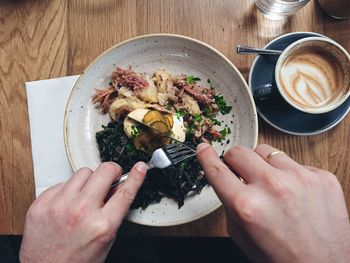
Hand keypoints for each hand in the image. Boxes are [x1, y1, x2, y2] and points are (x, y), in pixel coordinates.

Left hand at [20, 161, 146, 262]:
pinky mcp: (42, 204)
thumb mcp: (106, 240)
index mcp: (102, 225)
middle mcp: (81, 212)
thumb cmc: (77, 261)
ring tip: (85, 195)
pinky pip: (62, 183)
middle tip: (110, 178)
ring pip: (83, 172)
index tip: (139, 168)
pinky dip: (68, 190)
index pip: (125, 192)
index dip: (136, 177)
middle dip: (111, 172)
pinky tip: (67, 203)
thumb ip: (114, 212)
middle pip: (104, 171)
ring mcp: (59, 206)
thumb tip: (120, 187)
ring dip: (89, 181)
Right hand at [197, 143, 349, 262]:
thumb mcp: (242, 235)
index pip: (217, 169)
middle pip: (239, 152)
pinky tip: (294, 192)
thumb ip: (231, 203)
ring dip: (262, 166)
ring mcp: (299, 178)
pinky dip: (288, 174)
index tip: (203, 149)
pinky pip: (293, 162)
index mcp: (247, 206)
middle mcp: (272, 187)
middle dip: (235, 161)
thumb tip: (228, 178)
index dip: (206, 157)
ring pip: (266, 151)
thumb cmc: (282, 257)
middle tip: (240, 172)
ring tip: (272, 186)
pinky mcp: (321, 177)